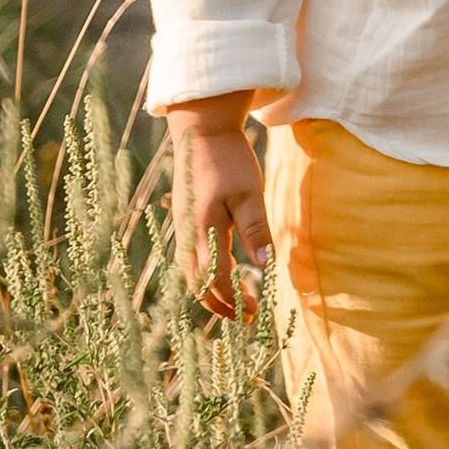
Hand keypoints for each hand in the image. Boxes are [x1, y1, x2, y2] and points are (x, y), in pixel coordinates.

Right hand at [169, 103, 270, 316]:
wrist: (200, 131)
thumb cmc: (228, 159)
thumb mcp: (249, 192)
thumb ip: (255, 228)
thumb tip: (265, 264)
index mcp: (204, 231)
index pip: (216, 280)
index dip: (234, 301)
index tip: (254, 313)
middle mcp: (187, 235)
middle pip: (198, 284)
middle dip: (219, 305)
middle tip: (244, 317)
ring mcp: (182, 228)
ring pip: (190, 274)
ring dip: (210, 292)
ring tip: (233, 302)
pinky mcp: (184, 220)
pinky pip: (189, 259)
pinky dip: (203, 275)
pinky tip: (220, 274)